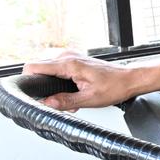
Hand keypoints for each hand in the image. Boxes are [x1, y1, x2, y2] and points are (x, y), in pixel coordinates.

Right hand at [22, 52, 143, 111]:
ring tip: (70, 97)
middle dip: (45, 86)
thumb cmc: (115, 86)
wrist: (130, 79)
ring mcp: (71, 56)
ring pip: (49, 70)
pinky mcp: (75, 60)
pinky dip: (62, 81)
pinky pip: (59, 69)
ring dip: (54, 85)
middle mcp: (68, 57)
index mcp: (69, 64)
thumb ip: (66, 101)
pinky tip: (73, 92)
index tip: (32, 92)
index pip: (34, 67)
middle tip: (59, 99)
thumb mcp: (89, 99)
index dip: (28, 80)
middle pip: (39, 69)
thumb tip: (47, 103)